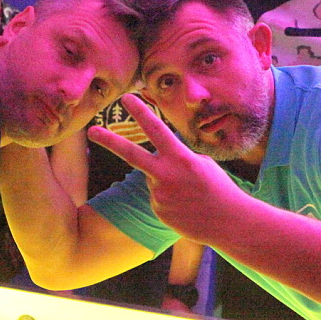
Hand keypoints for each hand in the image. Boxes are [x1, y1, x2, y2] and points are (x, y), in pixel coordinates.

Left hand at [87, 94, 245, 242]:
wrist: (229, 222)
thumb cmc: (218, 188)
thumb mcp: (201, 163)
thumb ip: (175, 158)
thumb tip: (156, 159)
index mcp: (180, 158)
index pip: (155, 129)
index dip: (139, 112)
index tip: (125, 97)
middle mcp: (165, 175)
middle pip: (130, 153)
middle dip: (109, 141)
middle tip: (91, 130)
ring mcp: (159, 195)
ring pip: (153, 179)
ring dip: (167, 182)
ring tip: (190, 194)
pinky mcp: (157, 210)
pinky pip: (157, 197)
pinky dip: (169, 198)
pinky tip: (186, 206)